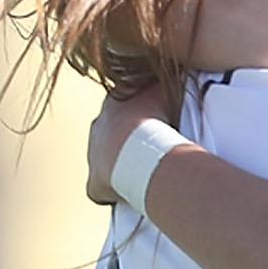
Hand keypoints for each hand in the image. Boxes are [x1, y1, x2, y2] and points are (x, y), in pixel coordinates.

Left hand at [85, 84, 168, 205]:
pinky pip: (102, 190)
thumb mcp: (163, 92)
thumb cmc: (157, 120)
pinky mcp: (94, 183)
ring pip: (107, 161)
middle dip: (128, 142)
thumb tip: (174, 74)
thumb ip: (163, 85)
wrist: (140, 149)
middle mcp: (98, 127)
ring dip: (123, 166)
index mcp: (113, 105)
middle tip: (153, 152)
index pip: (125, 109)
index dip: (142, 119)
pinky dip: (115, 192)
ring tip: (147, 174)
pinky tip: (134, 195)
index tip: (158, 127)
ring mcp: (93, 155)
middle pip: (112, 133)